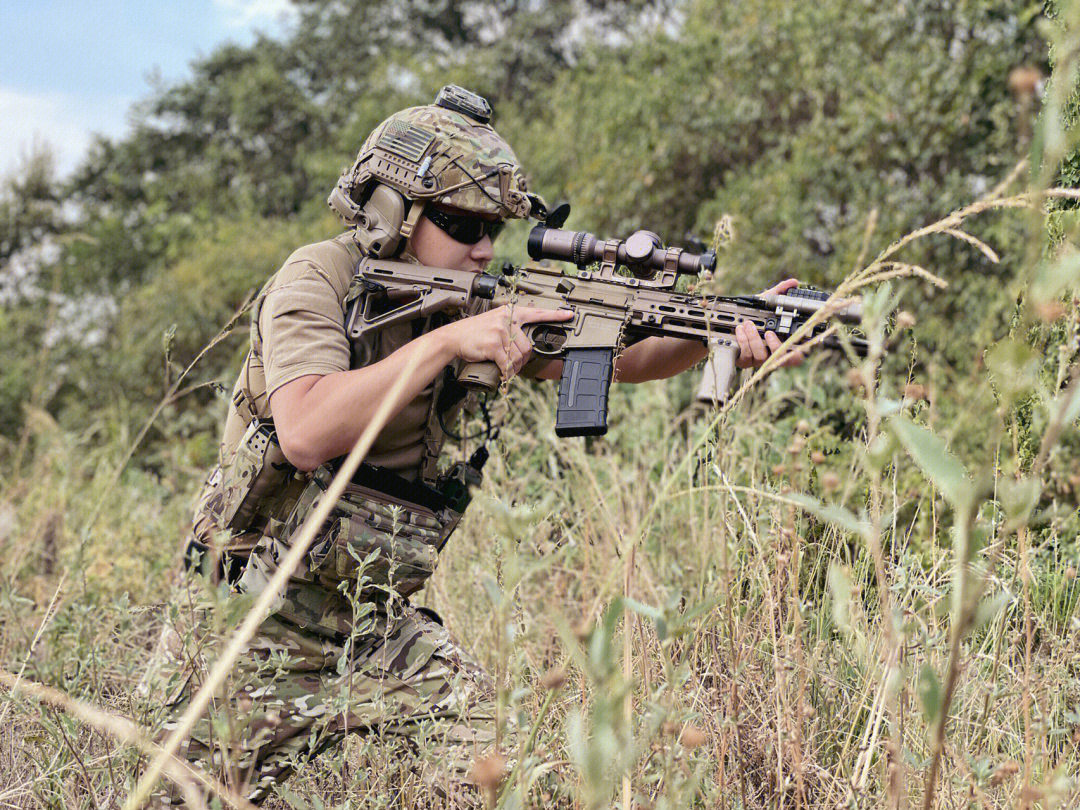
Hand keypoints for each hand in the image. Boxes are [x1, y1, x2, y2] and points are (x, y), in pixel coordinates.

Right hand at [439, 305, 574, 379]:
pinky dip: (506, 372)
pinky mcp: (494, 344)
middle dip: (522, 361)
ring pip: (519, 356)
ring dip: (514, 368)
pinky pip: (508, 363)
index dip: (555, 315)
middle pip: (528, 346)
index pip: (536, 312)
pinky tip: (502, 373)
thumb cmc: (473, 333)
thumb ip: (510, 328)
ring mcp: (500, 331)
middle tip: (512, 365)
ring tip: (505, 369)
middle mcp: (507, 319)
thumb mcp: (494, 322)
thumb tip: (524, 347)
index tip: (568, 314)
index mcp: (510, 313)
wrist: (453, 337)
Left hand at [734, 278, 805, 368]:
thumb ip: (780, 293)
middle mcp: (771, 354)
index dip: (795, 355)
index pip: (795, 357)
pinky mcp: (744, 360)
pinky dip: (743, 341)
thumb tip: (793, 283)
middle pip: (779, 358)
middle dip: (774, 344)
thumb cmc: (754, 315)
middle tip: (768, 331)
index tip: (793, 345)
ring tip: (747, 324)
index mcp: (781, 343)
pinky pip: (746, 355)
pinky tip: (739, 330)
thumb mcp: (766, 302)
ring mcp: (758, 359)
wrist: (731, 323)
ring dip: (754, 339)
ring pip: (761, 356)